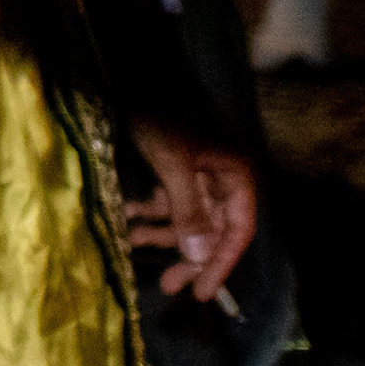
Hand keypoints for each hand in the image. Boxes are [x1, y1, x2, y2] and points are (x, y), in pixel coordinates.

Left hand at [124, 114, 258, 302]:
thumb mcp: (174, 165)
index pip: (236, 232)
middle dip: (189, 255)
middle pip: (212, 228)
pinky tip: (126, 216)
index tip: (202, 293)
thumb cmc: (161, 116)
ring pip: (187, 214)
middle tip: (168, 285)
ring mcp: (201, 171)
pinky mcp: (177, 164)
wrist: (141, 71)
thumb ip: (188, 211)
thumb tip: (200, 257)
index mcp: (237, 178)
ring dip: (163, 231)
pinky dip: (150, 208)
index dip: (221, 264)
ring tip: (135, 243)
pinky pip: (169, 196)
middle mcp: (224, 178)